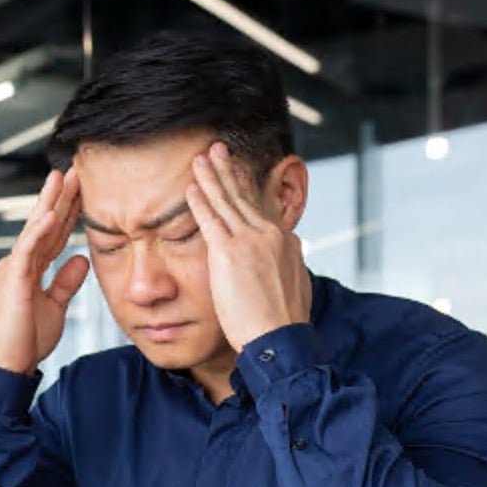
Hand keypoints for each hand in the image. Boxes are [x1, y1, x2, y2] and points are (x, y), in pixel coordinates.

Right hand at [0, 168, 88, 374]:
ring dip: (49, 203)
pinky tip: (50, 213)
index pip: (52, 235)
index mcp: (27, 269)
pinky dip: (38, 231)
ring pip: (34, 230)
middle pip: (43, 225)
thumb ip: (66, 282)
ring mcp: (13, 269)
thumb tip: (81, 259)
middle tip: (73, 170)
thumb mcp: (55, 307)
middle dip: (59, 197)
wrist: (8, 366)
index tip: (81, 190)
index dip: (67, 212)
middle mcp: (17, 263)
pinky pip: (27, 251)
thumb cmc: (26, 341)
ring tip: (61, 178)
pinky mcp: (12, 280)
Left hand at [184, 142, 311, 352]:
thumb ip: (289, 263)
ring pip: (226, 202)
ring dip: (211, 177)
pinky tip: (191, 187)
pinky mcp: (230, 253)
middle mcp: (270, 234)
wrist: (280, 337)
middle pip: (244, 196)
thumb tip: (293, 252)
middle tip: (217, 150)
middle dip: (228, 171)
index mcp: (285, 240)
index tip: (238, 172)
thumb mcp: (295, 284)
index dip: (247, 188)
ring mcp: (250, 241)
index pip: (262, 207)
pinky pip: (210, 220)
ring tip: (200, 159)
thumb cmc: (284, 320)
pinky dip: (200, 201)